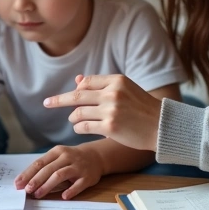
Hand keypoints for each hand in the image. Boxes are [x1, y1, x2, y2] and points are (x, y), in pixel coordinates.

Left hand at [15, 145, 103, 199]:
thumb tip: (26, 182)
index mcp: (57, 152)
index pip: (39, 163)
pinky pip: (78, 184)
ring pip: (60, 175)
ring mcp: (78, 167)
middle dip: (36, 180)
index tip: (18, 184)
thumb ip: (45, 167)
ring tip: (38, 195)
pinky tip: (64, 196)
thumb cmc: (71, 159)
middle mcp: (67, 157)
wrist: (96, 156)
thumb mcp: (58, 157)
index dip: (28, 174)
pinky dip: (71, 190)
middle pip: (48, 169)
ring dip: (47, 185)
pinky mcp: (87, 177)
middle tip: (27, 190)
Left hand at [44, 74, 161, 151]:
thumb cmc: (142, 108)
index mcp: (117, 80)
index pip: (86, 82)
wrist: (161, 126)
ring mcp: (111, 110)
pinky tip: (80, 128)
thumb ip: (102, 85)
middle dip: (58, 100)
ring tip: (74, 121)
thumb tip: (77, 80)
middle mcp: (113, 93)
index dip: (74, 89)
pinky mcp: (110, 126)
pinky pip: (84, 126)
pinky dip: (78, 128)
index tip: (61, 94)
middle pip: (77, 96)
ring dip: (73, 118)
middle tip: (47, 103)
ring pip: (79, 113)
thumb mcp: (125, 90)